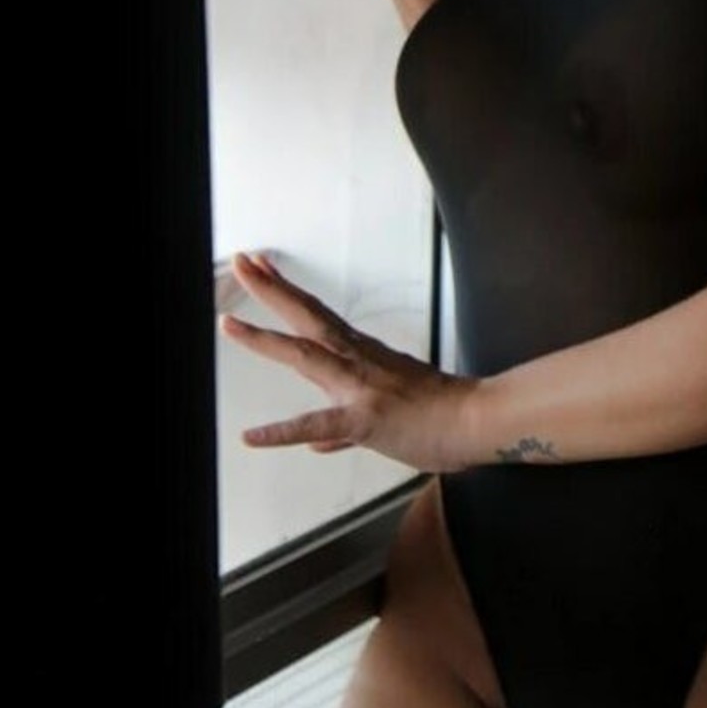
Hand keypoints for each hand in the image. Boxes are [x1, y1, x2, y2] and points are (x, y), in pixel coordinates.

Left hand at [220, 253, 478, 473]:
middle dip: (271, 291)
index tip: (262, 267)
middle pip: (307, 318)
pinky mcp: (364, 420)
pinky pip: (317, 427)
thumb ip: (342, 433)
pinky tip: (251, 437)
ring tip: (229, 323)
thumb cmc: (440, 416)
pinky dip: (282, 433)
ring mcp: (359, 387)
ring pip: (305, 356)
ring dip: (265, 339)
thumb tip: (317, 445)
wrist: (477, 421)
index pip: (317, 315)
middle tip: (242, 262)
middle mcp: (357, 361)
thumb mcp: (384, 419)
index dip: (286, 292)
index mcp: (363, 355)